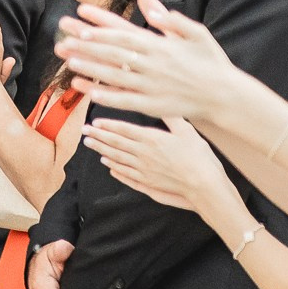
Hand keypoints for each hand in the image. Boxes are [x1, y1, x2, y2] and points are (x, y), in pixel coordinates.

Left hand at [55, 0, 240, 120]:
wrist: (224, 95)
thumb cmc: (210, 62)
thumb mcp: (195, 33)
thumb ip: (168, 18)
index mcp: (161, 45)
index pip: (125, 32)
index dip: (101, 26)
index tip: (80, 19)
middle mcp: (153, 64)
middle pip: (114, 52)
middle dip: (87, 45)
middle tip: (63, 38)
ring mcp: (151, 86)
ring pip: (115, 75)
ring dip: (91, 68)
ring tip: (68, 60)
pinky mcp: (152, 106)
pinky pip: (124, 100)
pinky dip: (106, 95)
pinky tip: (87, 91)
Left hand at [81, 116, 234, 214]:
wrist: (203, 184)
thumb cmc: (199, 156)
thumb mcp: (187, 131)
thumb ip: (172, 118)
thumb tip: (161, 104)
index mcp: (152, 139)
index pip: (124, 130)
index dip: (108, 125)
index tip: (94, 122)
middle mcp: (143, 154)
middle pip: (116, 143)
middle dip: (98, 136)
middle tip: (84, 131)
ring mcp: (142, 169)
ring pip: (117, 158)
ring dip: (101, 150)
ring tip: (90, 144)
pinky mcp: (146, 182)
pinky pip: (125, 174)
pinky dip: (113, 168)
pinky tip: (107, 164)